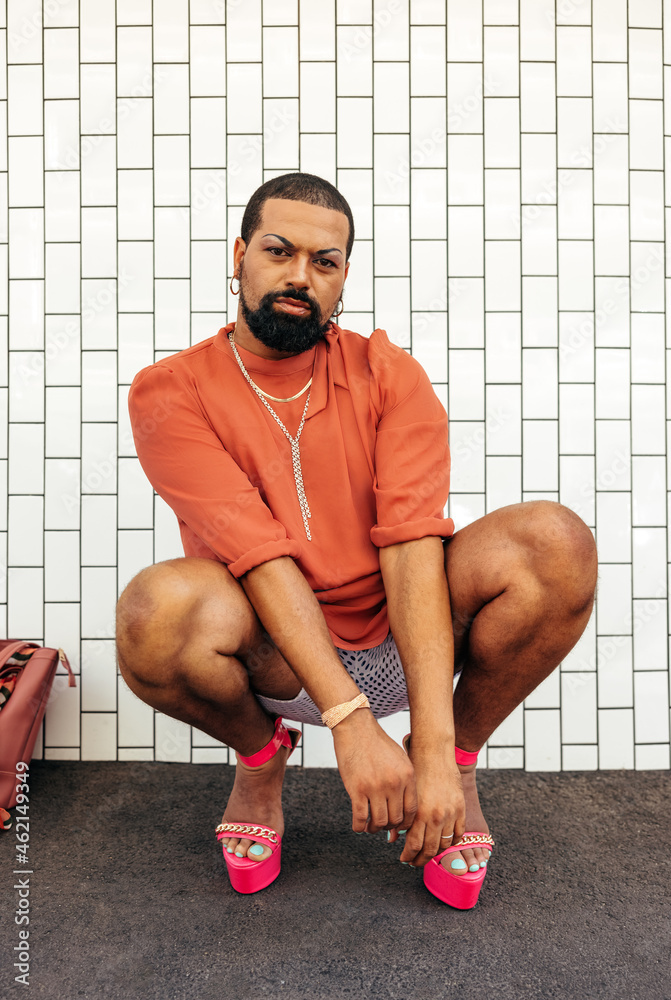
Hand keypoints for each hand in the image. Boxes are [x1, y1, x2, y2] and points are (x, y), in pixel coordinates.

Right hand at [332, 711, 417, 833]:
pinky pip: (360, 818)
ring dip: (374, 828)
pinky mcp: (357, 789)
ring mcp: (376, 787)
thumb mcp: (400, 759)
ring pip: (379, 822)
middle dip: (390, 827)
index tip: (399, 826)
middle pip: (396, 819)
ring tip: (370, 827)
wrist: (356, 728)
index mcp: (407, 776)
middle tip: (383, 827)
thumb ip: (404, 781)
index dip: (406, 823)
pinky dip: (359, 827)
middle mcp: (394, 783)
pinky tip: (358, 826)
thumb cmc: (377, 743)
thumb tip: (403, 807)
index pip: (412, 810)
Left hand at [393, 746, 465, 867]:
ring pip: (444, 845)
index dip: (408, 856)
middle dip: (420, 860)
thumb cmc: (415, 771)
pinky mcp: (461, 808)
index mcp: (419, 813)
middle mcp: (436, 816)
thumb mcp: (404, 795)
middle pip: (430, 850)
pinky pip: (458, 835)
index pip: (414, 845)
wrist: (434, 753)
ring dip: (435, 853)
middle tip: (414, 862)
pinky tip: (442, 842)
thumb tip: (392, 839)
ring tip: (428, 853)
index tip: (404, 859)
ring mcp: (450, 813)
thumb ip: (399, 819)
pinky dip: (451, 843)